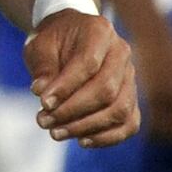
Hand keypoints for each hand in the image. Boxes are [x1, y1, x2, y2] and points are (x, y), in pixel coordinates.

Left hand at [26, 9, 139, 146]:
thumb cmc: (53, 41)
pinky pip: (129, 124)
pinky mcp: (132, 98)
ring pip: (119, 110)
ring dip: (87, 127)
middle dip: (73, 111)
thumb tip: (41, 92)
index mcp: (100, 30)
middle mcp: (121, 52)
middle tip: (44, 121)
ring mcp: (130, 77)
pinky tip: (81, 140)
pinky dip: (107, 137)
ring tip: (56, 132)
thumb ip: (42, 66)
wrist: (69, 38)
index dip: (66, 87)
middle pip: (106, 90)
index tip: (42, 102)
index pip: (88, 63)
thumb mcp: (39, 45)